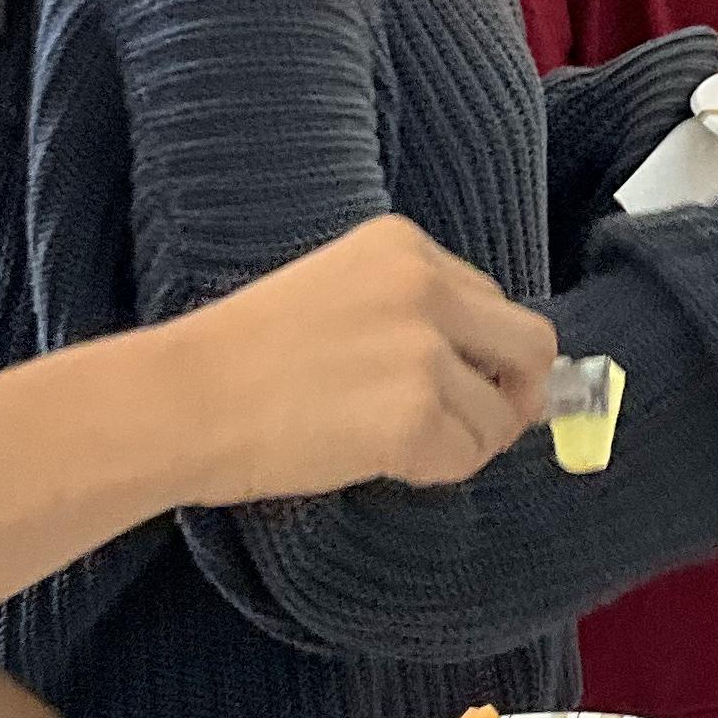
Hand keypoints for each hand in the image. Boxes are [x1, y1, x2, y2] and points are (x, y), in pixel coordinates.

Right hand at [174, 218, 553, 505]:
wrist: (184, 400)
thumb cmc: (243, 357)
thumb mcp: (337, 293)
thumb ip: (412, 313)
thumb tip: (494, 371)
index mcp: (405, 246)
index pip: (491, 300)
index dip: (479, 352)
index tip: (445, 381)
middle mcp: (427, 286)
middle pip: (533, 346)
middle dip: (514, 393)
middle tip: (469, 424)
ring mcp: (426, 352)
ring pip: (502, 415)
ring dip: (463, 441)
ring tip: (394, 444)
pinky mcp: (417, 416)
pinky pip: (467, 458)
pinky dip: (436, 472)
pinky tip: (380, 460)